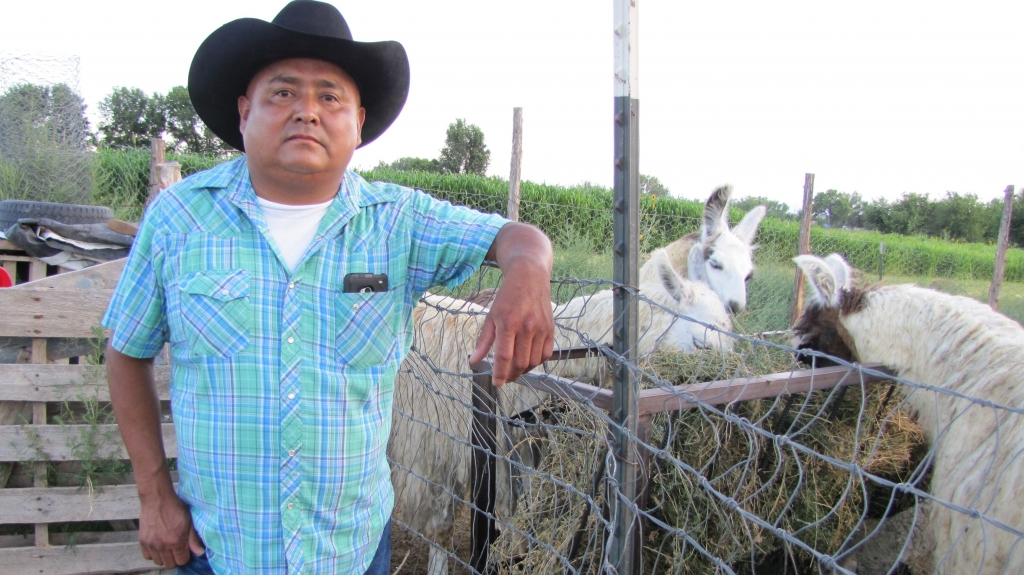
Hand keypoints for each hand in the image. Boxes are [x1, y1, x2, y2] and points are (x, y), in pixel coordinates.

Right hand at [138, 490, 205, 567]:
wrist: (157, 498)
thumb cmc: (176, 508)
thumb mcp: (189, 521)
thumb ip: (193, 539)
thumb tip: (199, 553)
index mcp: (176, 541)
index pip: (182, 561)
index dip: (185, 556)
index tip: (185, 549)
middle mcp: (162, 546)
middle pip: (169, 564)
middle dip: (175, 558)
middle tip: (177, 548)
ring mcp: (151, 544)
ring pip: (158, 562)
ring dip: (164, 557)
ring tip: (167, 546)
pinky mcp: (142, 541)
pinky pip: (147, 556)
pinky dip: (153, 553)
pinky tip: (158, 545)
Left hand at [470, 262, 554, 385]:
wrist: (529, 277)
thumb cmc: (508, 297)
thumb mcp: (491, 316)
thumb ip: (484, 340)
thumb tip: (473, 361)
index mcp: (508, 323)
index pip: (504, 356)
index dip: (500, 373)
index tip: (497, 383)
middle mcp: (526, 326)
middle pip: (520, 362)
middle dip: (511, 375)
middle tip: (505, 378)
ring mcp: (541, 328)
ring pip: (533, 361)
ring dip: (523, 370)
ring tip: (515, 370)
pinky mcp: (551, 329)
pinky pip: (546, 354)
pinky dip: (537, 362)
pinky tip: (528, 360)